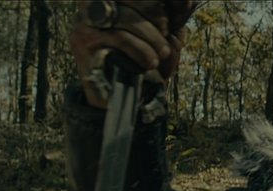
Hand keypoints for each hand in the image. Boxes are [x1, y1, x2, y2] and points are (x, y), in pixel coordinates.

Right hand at [70, 0, 195, 107]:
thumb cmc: (140, 66)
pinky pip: (119, 37)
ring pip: (126, 17)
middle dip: (157, 14)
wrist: (117, 99)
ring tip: (163, 54)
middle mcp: (98, 6)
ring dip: (152, 36)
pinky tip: (151, 62)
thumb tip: (188, 4)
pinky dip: (141, 49)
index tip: (182, 8)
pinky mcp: (84, 40)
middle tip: (167, 33)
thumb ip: (172, 25)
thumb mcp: (162, 43)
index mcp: (117, 2)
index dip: (161, 2)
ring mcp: (87, 21)